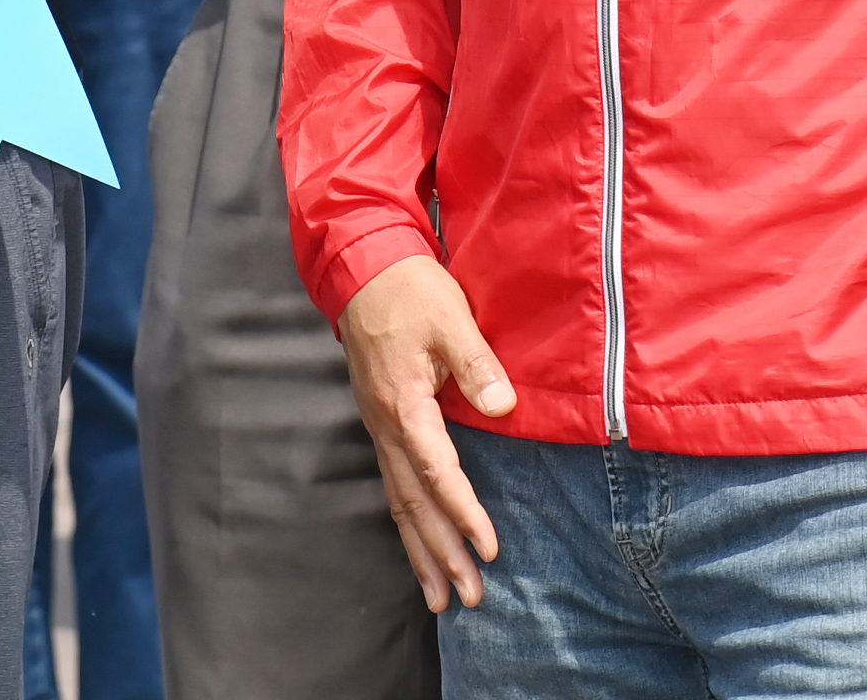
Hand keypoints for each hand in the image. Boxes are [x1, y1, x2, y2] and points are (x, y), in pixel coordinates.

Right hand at [338, 255, 515, 612]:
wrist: (363, 268)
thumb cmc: (409, 289)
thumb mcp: (449, 317)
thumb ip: (477, 363)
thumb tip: (503, 406)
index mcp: (403, 403)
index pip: (436, 471)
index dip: (463, 512)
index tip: (488, 548)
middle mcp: (385, 426)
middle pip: (413, 503)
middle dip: (441, 554)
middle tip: (468, 598)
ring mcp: (379, 428)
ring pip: (399, 503)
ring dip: (421, 552)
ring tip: (441, 598)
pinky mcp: (382, 424)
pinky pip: (394, 486)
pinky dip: (409, 525)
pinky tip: (421, 549)